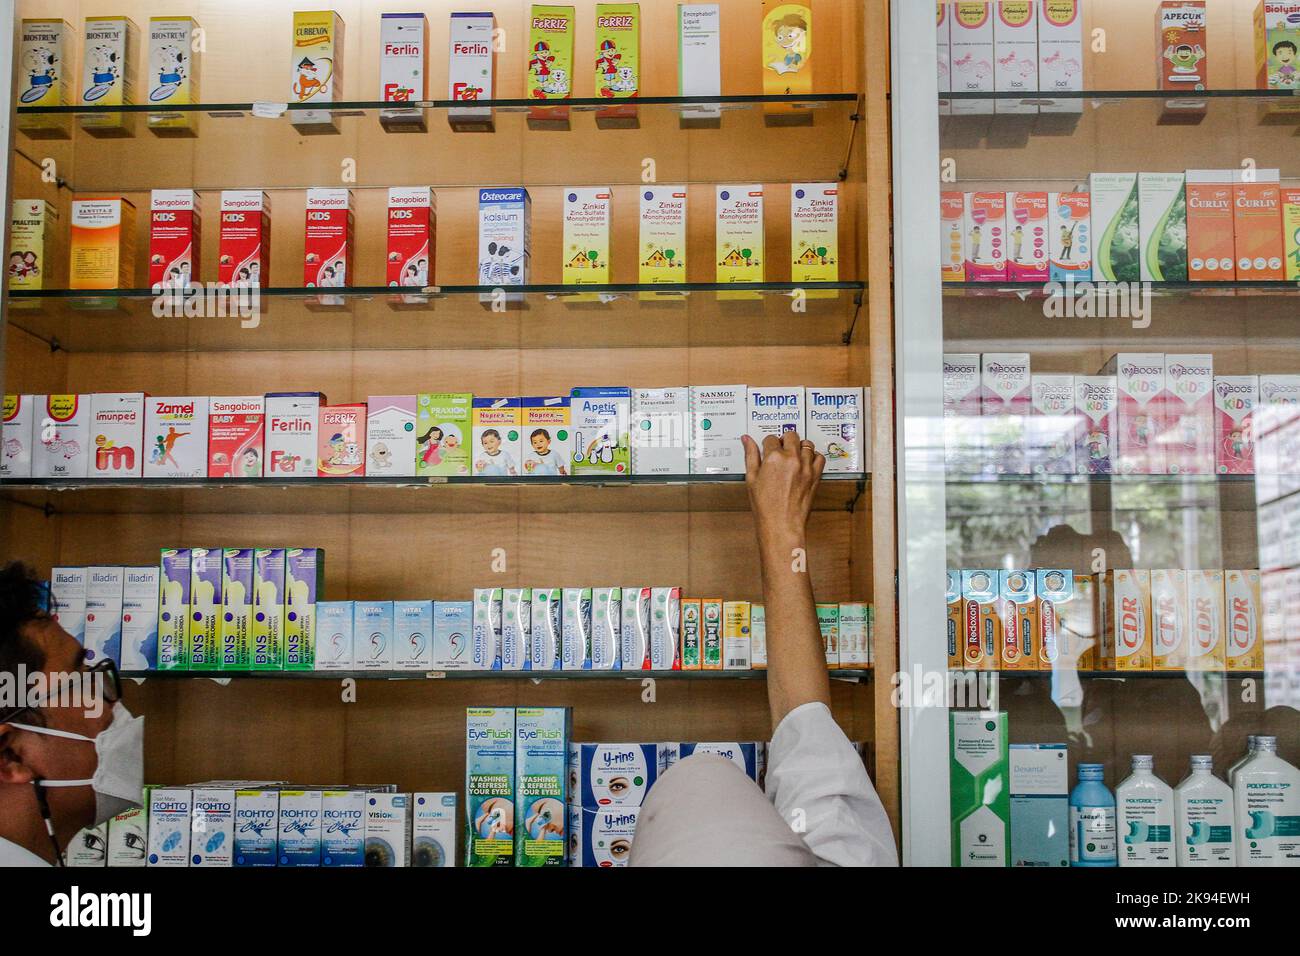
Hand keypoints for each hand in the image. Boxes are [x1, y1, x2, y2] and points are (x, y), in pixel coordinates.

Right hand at [742, 431, 824, 551]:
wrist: (781, 524)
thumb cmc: (766, 507)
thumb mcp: (752, 479)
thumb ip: (750, 455)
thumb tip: (747, 440)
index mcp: (774, 458)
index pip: (771, 438)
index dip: (767, 443)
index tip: (767, 448)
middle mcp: (792, 459)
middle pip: (791, 435)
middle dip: (784, 439)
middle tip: (780, 448)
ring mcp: (806, 467)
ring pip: (807, 444)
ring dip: (799, 446)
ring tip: (793, 454)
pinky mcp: (815, 476)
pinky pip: (820, 457)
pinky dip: (814, 456)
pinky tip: (806, 461)